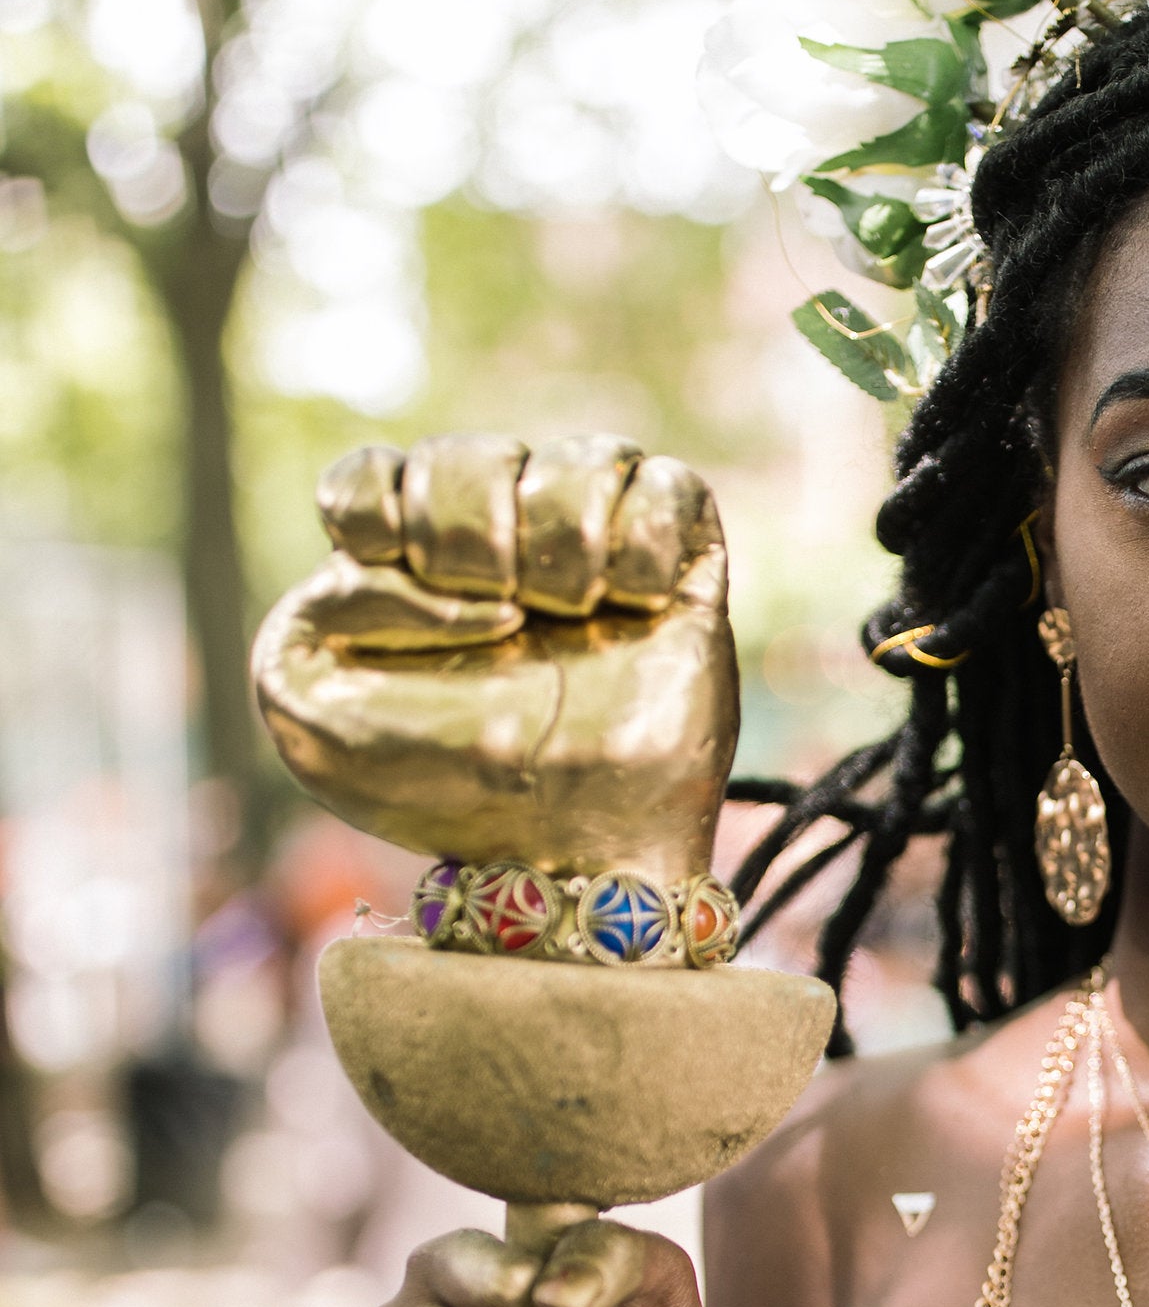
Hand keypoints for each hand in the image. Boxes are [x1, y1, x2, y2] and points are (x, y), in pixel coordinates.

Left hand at [252, 433, 737, 884]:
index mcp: (405, 573)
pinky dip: (642, 535)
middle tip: (495, 610)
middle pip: (470, 456)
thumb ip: (311, 614)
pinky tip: (631, 603)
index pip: (377, 476)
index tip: (395, 566)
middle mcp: (500, 550)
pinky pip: (670, 485)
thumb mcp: (311, 721)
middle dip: (470, 524)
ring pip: (580, 455)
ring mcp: (593, 553)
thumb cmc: (444, 791)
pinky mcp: (680, 568)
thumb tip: (423, 570)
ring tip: (571, 611)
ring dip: (563, 534)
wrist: (568, 850)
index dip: (381, 507)